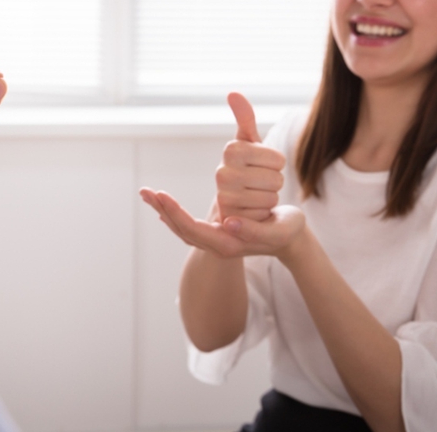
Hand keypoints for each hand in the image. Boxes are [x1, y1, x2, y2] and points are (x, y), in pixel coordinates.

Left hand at [140, 188, 307, 261]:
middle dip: (162, 209)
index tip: (161, 195)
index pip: (192, 229)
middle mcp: (217, 244)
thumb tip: (227, 223)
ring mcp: (215, 240)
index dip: (175, 212)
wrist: (291, 239)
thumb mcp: (276, 231)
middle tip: (145, 191)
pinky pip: (188, 225)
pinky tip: (162, 206)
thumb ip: (253, 230)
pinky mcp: (216, 232)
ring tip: (146, 194)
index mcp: (228, 244)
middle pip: (181, 229)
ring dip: (163, 211)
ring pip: (182, 228)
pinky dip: (173, 215)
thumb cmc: (287, 232)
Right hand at [214, 92, 285, 222]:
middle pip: (275, 178)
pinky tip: (250, 210)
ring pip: (271, 196)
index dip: (276, 163)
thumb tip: (233, 93)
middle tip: (258, 182)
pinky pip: (264, 213)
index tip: (261, 164)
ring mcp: (225, 196)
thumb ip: (245, 118)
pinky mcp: (230, 218)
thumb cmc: (248, 168)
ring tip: (253, 195)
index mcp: (231, 150)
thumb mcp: (250, 143)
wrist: (237, 201)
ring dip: (268, 197)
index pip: (277, 159)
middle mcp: (221, 172)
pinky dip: (262, 213)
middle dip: (273, 181)